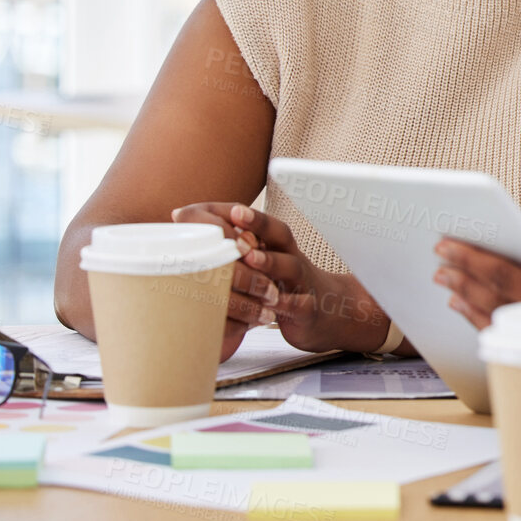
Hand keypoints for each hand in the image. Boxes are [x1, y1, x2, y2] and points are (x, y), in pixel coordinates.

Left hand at [171, 203, 389, 354]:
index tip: (229, 207)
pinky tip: (270, 305)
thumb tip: (187, 224)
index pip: (265, 224)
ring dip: (270, 260)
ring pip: (290, 266)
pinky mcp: (308, 309)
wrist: (332, 313)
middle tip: (237, 217)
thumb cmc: (286, 287)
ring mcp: (302, 283)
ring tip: (250, 258)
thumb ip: (236, 248)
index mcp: (279, 247)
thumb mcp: (266, 265)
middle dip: (259, 225)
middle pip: (280, 235)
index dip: (248, 215)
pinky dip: (286, 303)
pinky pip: (298, 303)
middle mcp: (292, 259)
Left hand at [434, 219, 520, 384]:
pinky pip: (516, 342)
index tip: (448, 243)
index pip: (508, 278)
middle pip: (496, 302)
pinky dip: (490, 326)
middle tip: (438, 259)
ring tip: (448, 286)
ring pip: (501, 326)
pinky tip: (480, 317)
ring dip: (471, 303)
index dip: (474, 259)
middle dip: (464, 278)